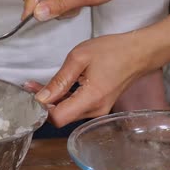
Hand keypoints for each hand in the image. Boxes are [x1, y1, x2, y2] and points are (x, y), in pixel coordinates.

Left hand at [24, 32, 152, 126]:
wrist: (139, 52)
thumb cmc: (114, 51)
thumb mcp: (79, 58)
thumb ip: (59, 80)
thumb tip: (42, 97)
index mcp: (91, 99)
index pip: (58, 118)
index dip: (42, 109)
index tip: (32, 95)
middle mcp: (95, 110)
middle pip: (61, 116)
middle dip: (43, 103)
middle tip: (30, 86)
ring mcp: (98, 110)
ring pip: (67, 112)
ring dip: (52, 100)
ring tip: (37, 85)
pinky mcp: (98, 106)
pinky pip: (75, 107)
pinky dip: (63, 98)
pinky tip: (55, 87)